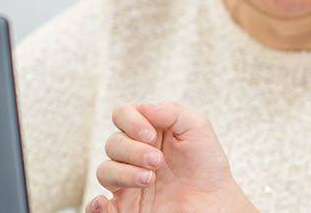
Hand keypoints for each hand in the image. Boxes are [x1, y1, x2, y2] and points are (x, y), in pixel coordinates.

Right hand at [85, 101, 257, 212]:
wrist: (215, 204)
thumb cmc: (208, 166)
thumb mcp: (197, 128)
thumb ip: (171, 111)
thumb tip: (142, 108)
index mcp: (148, 131)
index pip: (123, 115)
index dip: (131, 120)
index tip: (151, 135)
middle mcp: (134, 154)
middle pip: (113, 143)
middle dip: (133, 150)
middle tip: (158, 162)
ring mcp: (127, 181)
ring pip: (104, 171)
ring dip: (123, 173)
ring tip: (149, 179)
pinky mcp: (125, 207)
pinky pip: (97, 207)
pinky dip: (95, 205)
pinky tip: (104, 202)